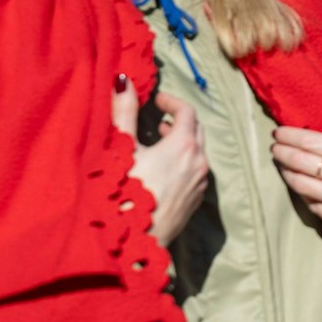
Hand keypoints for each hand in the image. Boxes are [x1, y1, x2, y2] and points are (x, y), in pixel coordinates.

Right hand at [113, 75, 209, 244]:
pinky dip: (185, 161)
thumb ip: (124, 112)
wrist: (133, 240)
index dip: (173, 100)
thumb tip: (124, 81)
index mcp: (184, 146)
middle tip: (162, 117)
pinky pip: (196, 173)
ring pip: (198, 153)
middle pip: (197, 131)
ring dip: (183, 141)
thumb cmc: (123, 192)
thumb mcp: (122, 148)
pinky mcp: (195, 202)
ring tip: (161, 139)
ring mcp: (200, 184)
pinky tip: (164, 169)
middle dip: (181, 120)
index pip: (188, 112)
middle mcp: (199, 163)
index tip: (158, 99)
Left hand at [271, 76, 321, 240]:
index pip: (311, 141)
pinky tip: (299, 184)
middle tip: (275, 146)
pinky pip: (310, 204)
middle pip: (299, 161)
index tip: (279, 132)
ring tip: (282, 163)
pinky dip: (301, 193)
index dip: (289, 136)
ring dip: (286, 172)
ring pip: (299, 184)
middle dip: (281, 152)